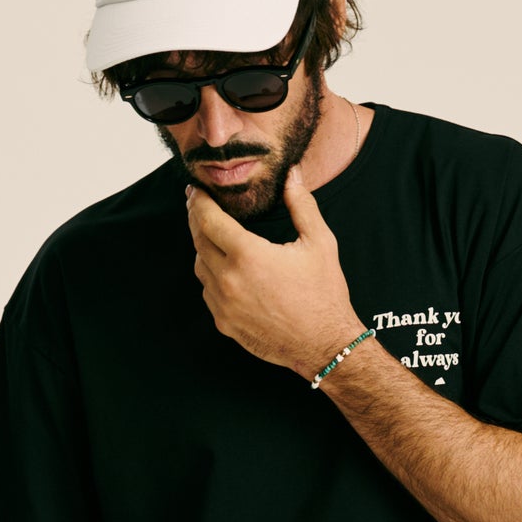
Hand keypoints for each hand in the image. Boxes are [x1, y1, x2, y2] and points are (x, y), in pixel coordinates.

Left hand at [187, 169, 363, 378]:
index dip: (199, 202)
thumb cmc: (324, 295)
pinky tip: (224, 269)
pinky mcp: (225, 324)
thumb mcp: (319, 243)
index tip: (197, 191)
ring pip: (200, 267)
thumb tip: (293, 176)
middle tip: (198, 205)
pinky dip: (211, 276)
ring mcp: (223, 305)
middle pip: (198, 241)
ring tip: (213, 235)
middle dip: (196, 219)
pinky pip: (208, 292)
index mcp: (248, 255)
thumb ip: (302, 205)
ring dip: (203, 248)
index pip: (208, 220)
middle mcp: (228, 280)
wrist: (325, 345)